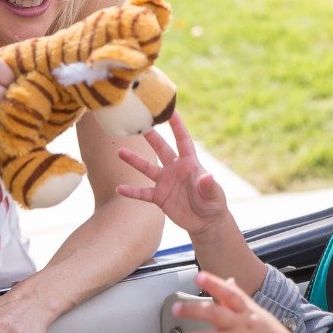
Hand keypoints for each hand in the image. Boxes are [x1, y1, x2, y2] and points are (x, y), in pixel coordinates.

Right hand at [117, 113, 230, 238]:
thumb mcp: (213, 195)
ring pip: (147, 168)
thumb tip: (208, 177)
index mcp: (190, 163)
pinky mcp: (159, 197)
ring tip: (120, 152)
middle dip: (151, 136)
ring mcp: (165, 182)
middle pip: (161, 148)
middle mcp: (175, 169)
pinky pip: (142, 193)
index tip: (170, 111)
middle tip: (139, 124)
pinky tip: (120, 189)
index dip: (177, 126)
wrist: (205, 222)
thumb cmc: (213, 204)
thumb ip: (208, 186)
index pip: (183, 140)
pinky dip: (132, 192)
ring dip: (134, 161)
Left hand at [167, 271, 302, 332]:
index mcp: (247, 311)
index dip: (214, 283)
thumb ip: (239, 298)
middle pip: (215, 314)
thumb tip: (228, 280)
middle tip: (175, 309)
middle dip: (193, 310)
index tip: (199, 276)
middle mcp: (243, 325)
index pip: (230, 293)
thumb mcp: (258, 314)